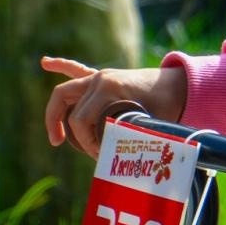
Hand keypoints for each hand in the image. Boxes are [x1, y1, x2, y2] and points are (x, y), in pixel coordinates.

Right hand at [42, 56, 186, 157]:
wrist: (180, 85)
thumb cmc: (167, 105)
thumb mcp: (146, 124)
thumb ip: (125, 140)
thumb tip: (109, 162)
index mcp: (108, 88)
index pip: (80, 119)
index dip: (85, 142)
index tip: (98, 154)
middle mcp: (100, 79)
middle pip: (67, 106)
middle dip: (66, 130)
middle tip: (63, 146)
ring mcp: (101, 76)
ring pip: (66, 91)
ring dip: (55, 110)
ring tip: (55, 136)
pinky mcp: (104, 77)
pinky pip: (77, 69)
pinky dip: (61, 65)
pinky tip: (45, 62)